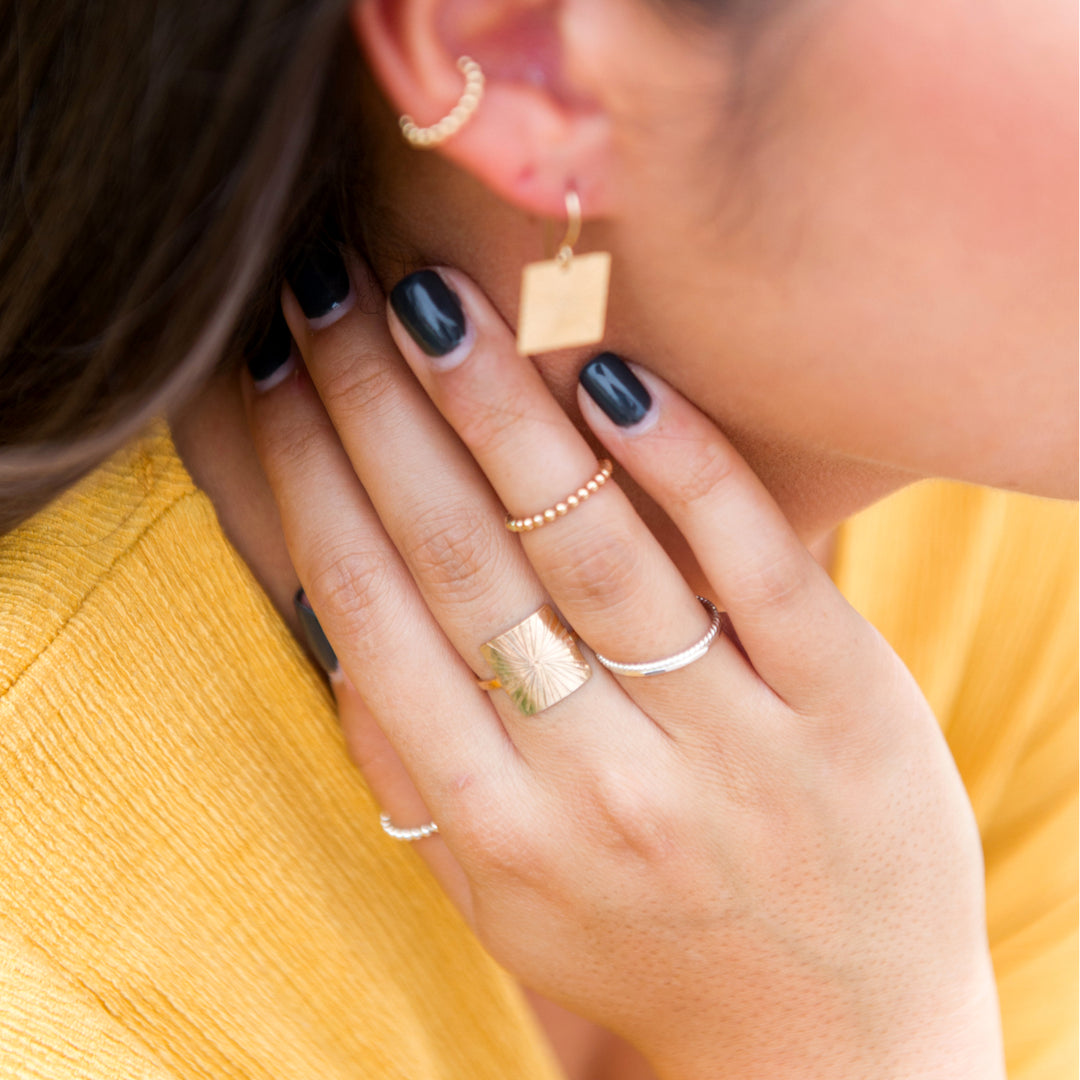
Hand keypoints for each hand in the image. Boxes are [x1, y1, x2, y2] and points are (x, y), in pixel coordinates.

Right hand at [246, 255, 1003, 1078]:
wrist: (832, 1042)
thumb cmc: (643, 944)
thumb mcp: (501, 897)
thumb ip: (414, 774)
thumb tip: (338, 621)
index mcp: (492, 829)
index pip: (373, 614)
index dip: (311, 474)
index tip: (273, 371)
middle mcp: (597, 787)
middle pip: (459, 559)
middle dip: (376, 407)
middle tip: (332, 291)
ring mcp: (727, 746)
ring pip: (590, 544)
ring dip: (499, 405)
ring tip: (438, 302)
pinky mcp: (844, 707)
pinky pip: (753, 560)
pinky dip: (679, 460)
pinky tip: (610, 376)